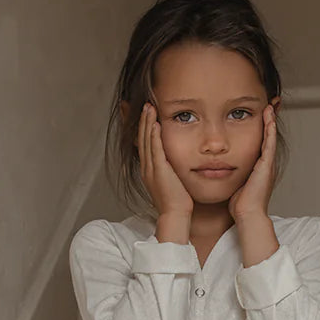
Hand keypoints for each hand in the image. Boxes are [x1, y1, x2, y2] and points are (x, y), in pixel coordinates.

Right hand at [137, 103, 193, 219]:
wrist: (175, 214)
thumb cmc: (177, 202)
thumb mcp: (172, 181)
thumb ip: (171, 169)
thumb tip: (175, 162)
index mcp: (148, 170)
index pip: (144, 144)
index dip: (144, 128)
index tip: (147, 115)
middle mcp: (146, 167)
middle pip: (142, 138)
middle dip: (143, 120)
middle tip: (145, 105)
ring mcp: (151, 169)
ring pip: (146, 141)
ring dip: (147, 123)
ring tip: (149, 108)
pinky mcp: (159, 170)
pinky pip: (155, 149)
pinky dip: (154, 135)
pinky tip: (155, 123)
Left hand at [228, 103, 276, 221]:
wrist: (247, 214)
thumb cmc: (239, 203)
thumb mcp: (233, 182)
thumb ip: (229, 172)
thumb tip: (216, 167)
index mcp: (258, 166)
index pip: (259, 142)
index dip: (259, 128)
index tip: (256, 114)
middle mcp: (265, 163)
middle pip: (267, 136)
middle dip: (268, 121)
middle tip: (268, 105)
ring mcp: (267, 164)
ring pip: (270, 137)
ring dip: (270, 120)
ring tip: (269, 106)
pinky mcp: (267, 165)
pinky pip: (269, 143)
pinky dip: (269, 129)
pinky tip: (269, 118)